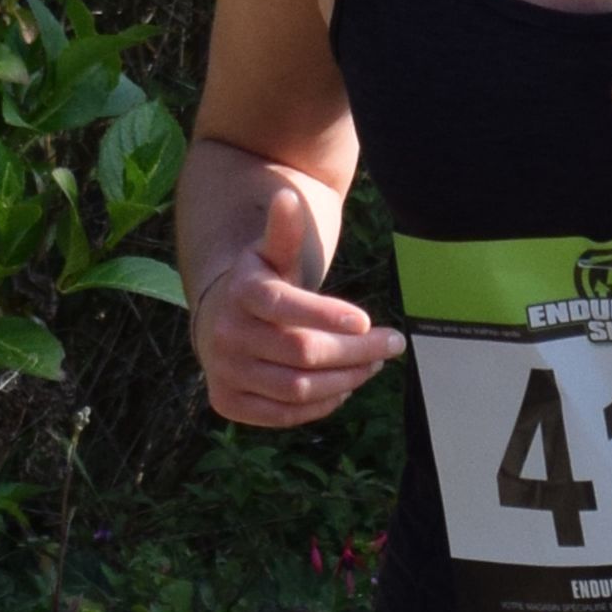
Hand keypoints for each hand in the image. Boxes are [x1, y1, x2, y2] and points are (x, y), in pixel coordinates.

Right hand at [192, 177, 400, 430]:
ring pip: (298, 388)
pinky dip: (320, 405)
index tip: (366, 321)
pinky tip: (342, 387)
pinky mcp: (228, 402)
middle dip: (356, 352)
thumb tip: (288, 197)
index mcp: (242, 292)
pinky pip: (283, 414)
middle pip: (303, 352)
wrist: (220, 320)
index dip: (325, 314)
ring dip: (345, 380)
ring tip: (373, 365)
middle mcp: (227, 334)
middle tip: (391, 345)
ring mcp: (225, 371)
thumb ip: (286, 232)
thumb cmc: (261, 284)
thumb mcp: (273, 254)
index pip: (284, 305)